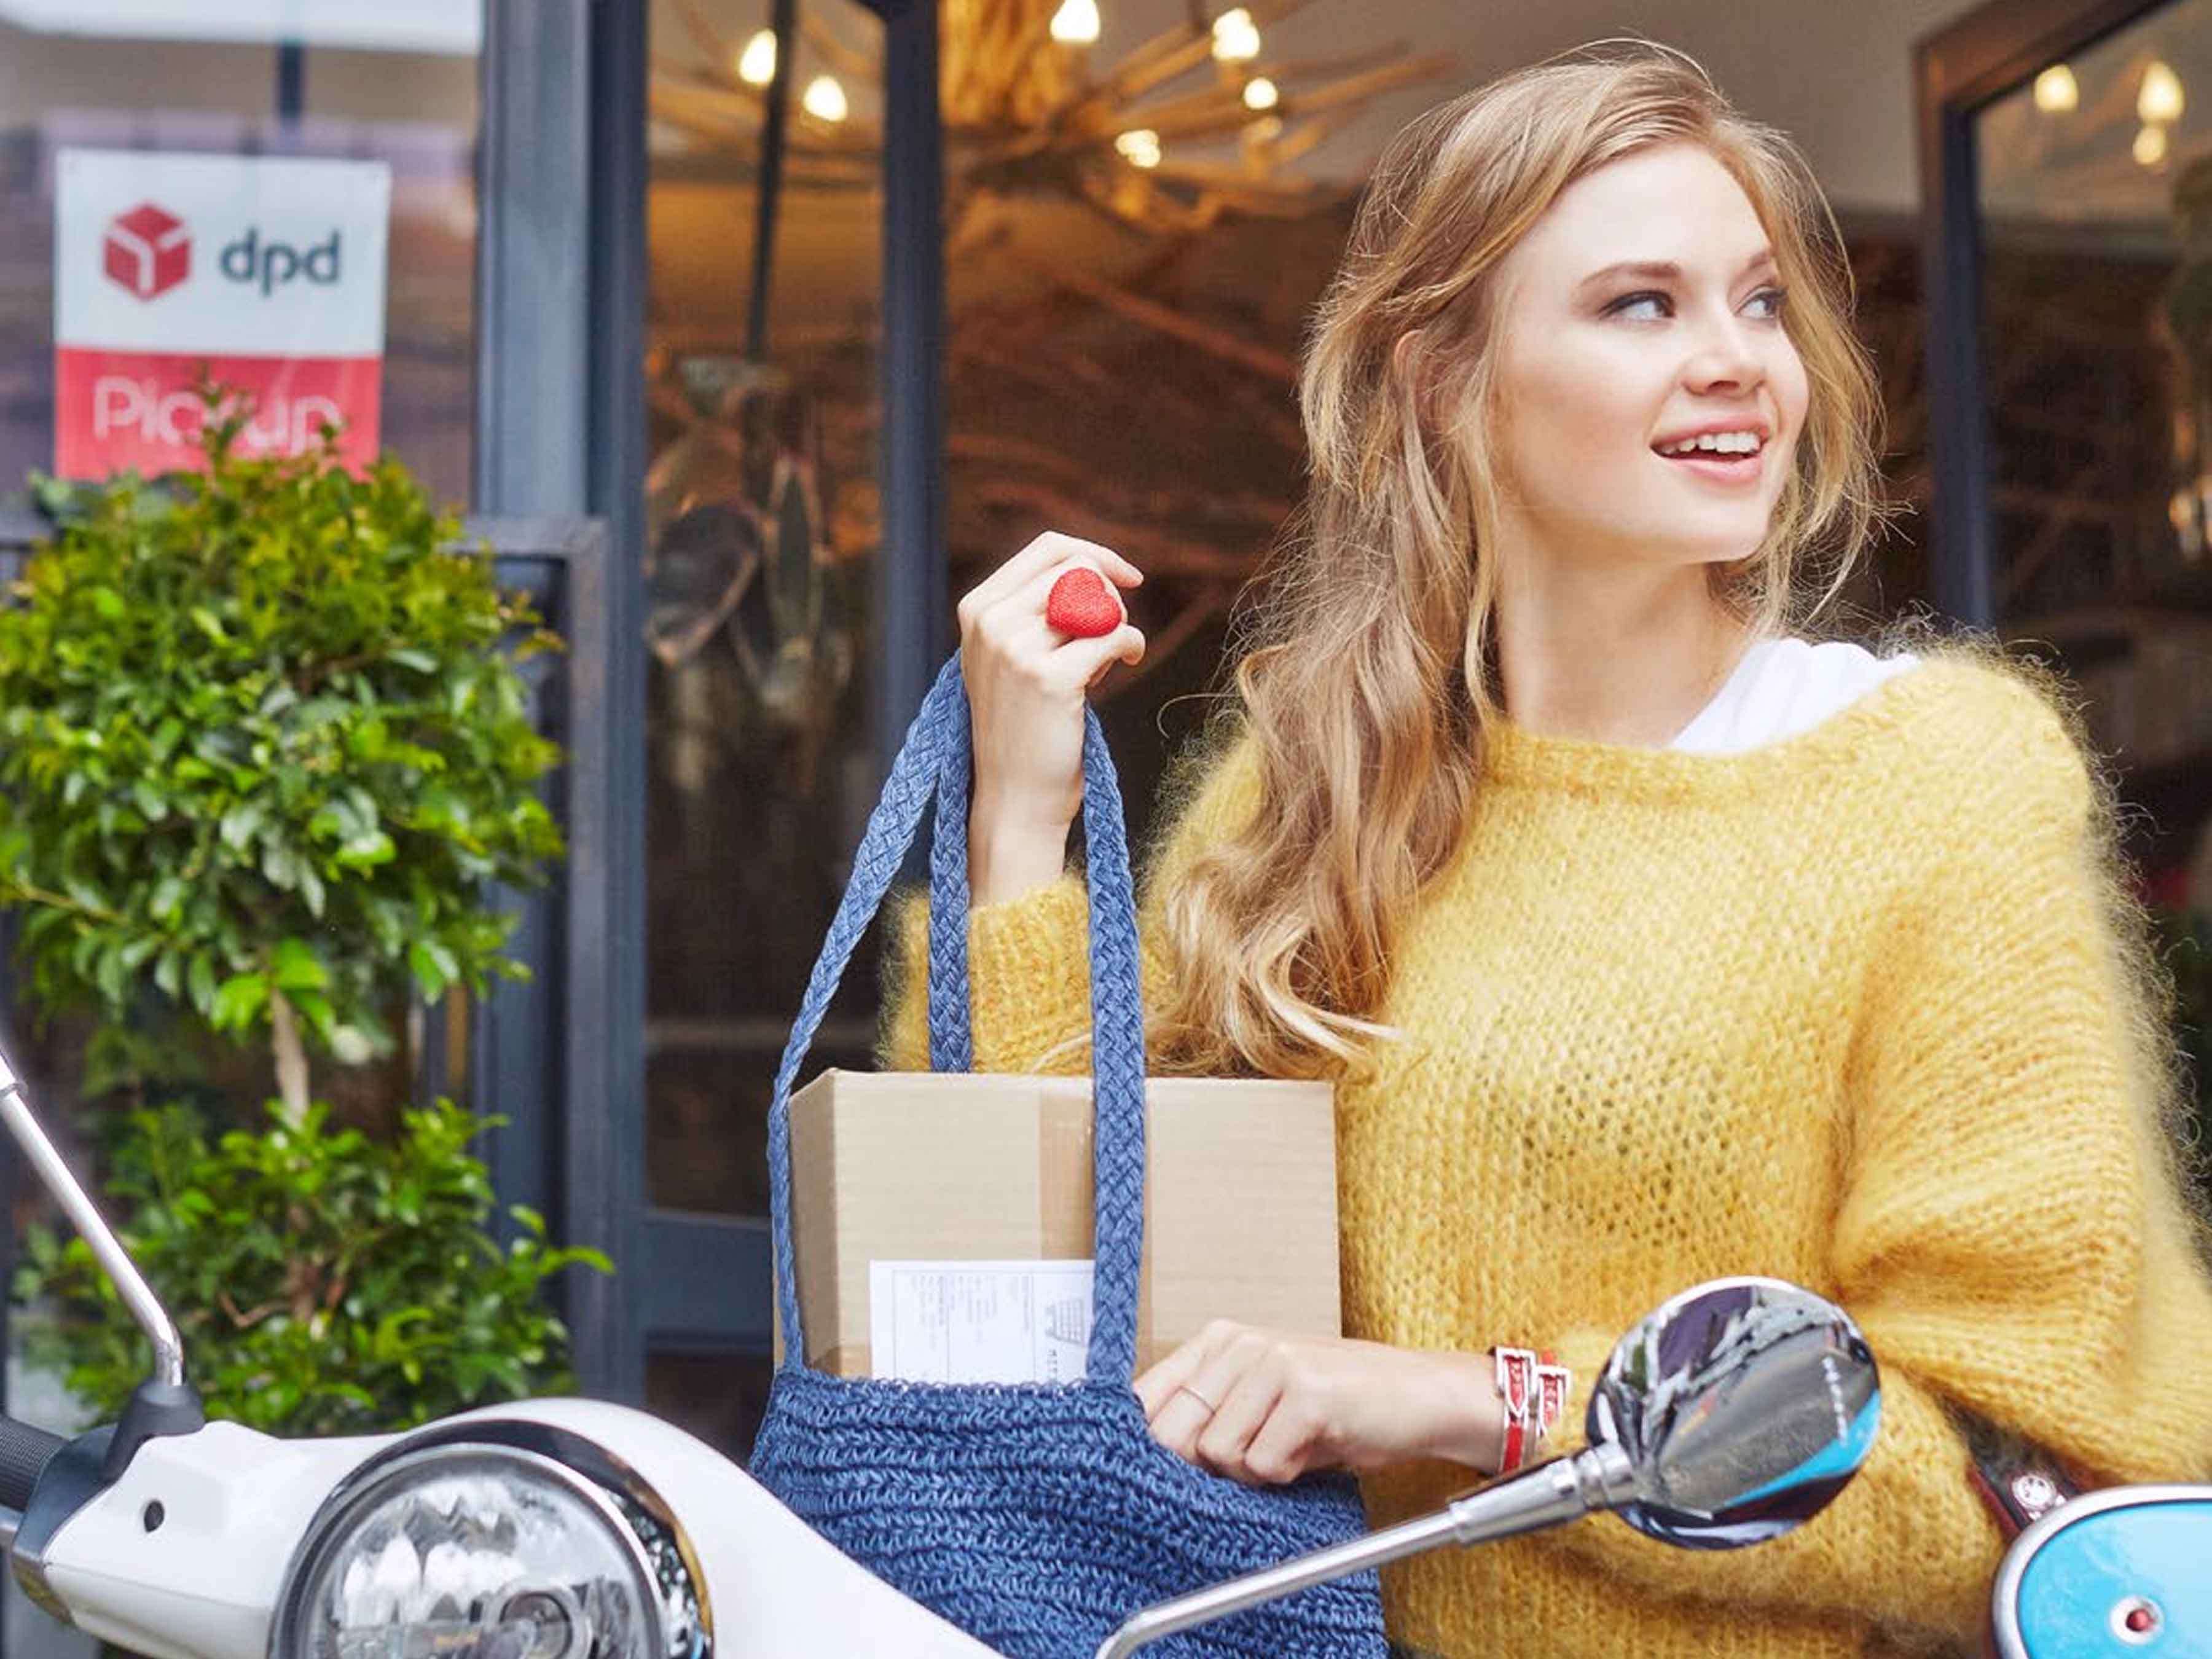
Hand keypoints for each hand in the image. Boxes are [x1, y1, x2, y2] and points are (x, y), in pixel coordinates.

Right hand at [957, 532, 1144, 899]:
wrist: (1014, 799)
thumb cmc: (1024, 728)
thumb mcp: (1011, 657)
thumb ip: (1037, 610)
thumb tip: (1097, 568)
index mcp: (977, 608)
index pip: (1048, 548)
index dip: (1097, 556)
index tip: (1127, 580)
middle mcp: (989, 621)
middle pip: (1078, 568)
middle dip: (1110, 597)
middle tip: (1109, 639)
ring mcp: (1015, 649)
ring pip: (1099, 600)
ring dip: (1117, 626)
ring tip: (1105, 662)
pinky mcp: (1048, 679)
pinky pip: (1116, 634)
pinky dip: (1133, 646)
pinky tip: (1129, 664)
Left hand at [1134, 1321, 1503, 1485]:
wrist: (1417, 1394)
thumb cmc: (1335, 1405)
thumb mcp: (1259, 1401)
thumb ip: (1207, 1417)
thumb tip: (1141, 1460)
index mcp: (1219, 1340)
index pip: (1145, 1398)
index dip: (1146, 1445)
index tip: (1160, 1470)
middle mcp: (1240, 1343)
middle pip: (1174, 1432)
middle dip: (1204, 1466)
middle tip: (1251, 1461)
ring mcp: (1274, 1363)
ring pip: (1217, 1454)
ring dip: (1252, 1470)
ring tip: (1289, 1447)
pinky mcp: (1306, 1394)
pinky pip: (1264, 1465)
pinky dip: (1286, 1474)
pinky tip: (1313, 1449)